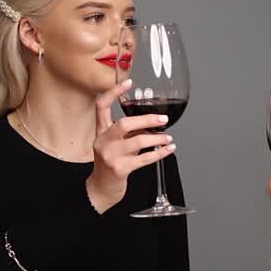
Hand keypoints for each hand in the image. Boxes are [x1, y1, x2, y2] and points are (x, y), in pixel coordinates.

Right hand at [86, 80, 175, 213]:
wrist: (101, 188)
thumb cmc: (111, 163)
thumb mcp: (115, 144)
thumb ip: (129, 132)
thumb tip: (152, 122)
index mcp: (100, 131)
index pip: (101, 106)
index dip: (113, 92)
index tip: (129, 83)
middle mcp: (103, 142)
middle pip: (124, 123)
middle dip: (147, 119)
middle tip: (163, 120)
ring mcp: (110, 156)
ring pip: (138, 142)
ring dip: (157, 139)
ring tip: (168, 138)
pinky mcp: (120, 169)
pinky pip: (144, 159)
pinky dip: (160, 153)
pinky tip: (169, 150)